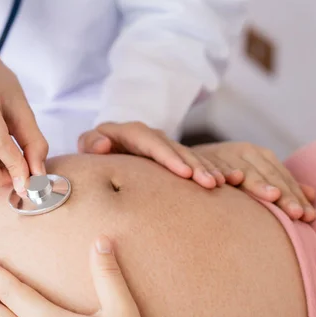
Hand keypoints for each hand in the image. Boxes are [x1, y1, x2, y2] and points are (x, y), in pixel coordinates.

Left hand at [78, 121, 224, 188]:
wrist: (106, 145)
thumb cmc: (96, 148)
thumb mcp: (89, 144)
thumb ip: (91, 142)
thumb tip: (103, 145)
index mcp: (132, 132)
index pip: (152, 143)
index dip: (169, 157)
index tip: (184, 173)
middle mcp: (153, 137)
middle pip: (177, 150)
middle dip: (195, 166)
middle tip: (210, 183)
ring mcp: (166, 146)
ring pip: (190, 156)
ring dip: (206, 170)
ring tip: (220, 184)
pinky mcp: (176, 156)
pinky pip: (196, 162)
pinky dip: (211, 170)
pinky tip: (227, 181)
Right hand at [193, 142, 315, 221]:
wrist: (187, 158)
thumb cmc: (227, 170)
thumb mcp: (255, 173)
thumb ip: (281, 183)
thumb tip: (313, 195)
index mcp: (260, 155)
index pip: (283, 177)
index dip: (296, 196)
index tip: (309, 217)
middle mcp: (245, 151)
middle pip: (269, 175)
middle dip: (284, 194)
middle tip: (296, 213)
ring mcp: (224, 154)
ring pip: (245, 170)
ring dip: (258, 183)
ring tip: (273, 196)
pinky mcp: (203, 159)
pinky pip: (213, 167)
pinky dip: (222, 173)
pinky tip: (228, 182)